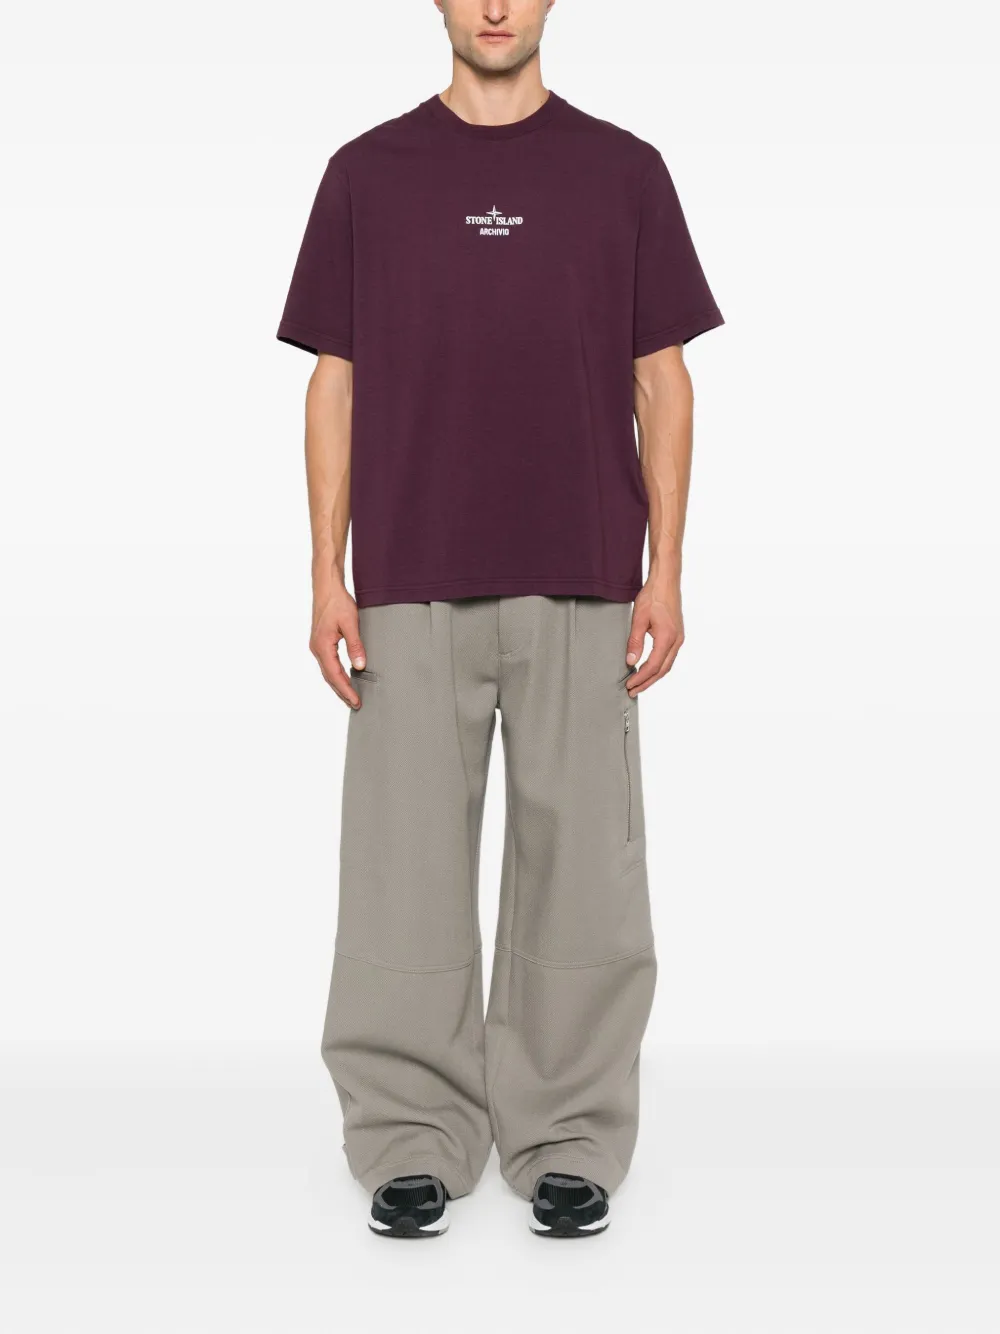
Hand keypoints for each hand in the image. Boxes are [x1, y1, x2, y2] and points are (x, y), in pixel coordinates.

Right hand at [309, 582, 366, 708]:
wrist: (326, 587)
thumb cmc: (337, 602)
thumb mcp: (350, 624)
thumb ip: (355, 646)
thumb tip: (360, 666)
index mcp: (322, 646)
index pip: (336, 675)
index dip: (346, 690)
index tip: (356, 701)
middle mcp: (317, 649)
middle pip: (330, 677)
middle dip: (342, 692)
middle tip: (355, 704)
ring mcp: (317, 646)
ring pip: (328, 671)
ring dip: (339, 684)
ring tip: (350, 696)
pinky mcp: (321, 642)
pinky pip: (328, 663)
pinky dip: (336, 674)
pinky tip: (344, 677)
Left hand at [625, 577, 684, 695]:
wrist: (666, 581)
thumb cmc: (654, 596)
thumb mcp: (638, 618)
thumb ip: (634, 641)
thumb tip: (630, 661)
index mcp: (667, 638)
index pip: (653, 666)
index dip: (641, 678)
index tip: (630, 685)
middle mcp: (676, 640)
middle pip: (662, 670)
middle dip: (647, 682)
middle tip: (633, 691)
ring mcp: (678, 638)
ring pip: (667, 664)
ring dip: (653, 676)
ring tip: (640, 683)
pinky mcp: (677, 634)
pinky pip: (669, 656)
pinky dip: (658, 666)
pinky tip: (649, 668)